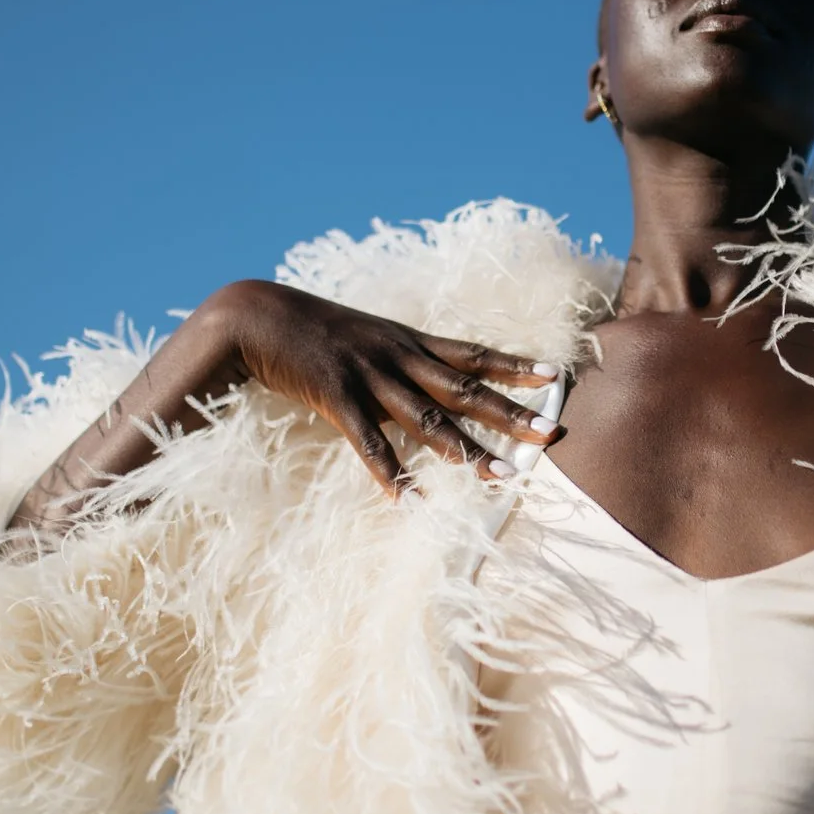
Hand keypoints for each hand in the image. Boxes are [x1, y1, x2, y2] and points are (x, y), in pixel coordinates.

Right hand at [213, 279, 562, 496]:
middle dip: (511, 413)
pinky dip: (390, 471)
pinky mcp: (336, 396)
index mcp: (408, 341)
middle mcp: (398, 356)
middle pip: (466, 389)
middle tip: (552, 433)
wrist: (257, 314)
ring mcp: (369, 376)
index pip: (474, 353)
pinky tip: (410, 498)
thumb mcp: (363, 336)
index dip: (515, 365)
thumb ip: (394, 357)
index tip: (556, 375)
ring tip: (501, 477)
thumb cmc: (310, 329)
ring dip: (467, 450)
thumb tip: (424, 377)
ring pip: (428, 418)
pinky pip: (369, 441)